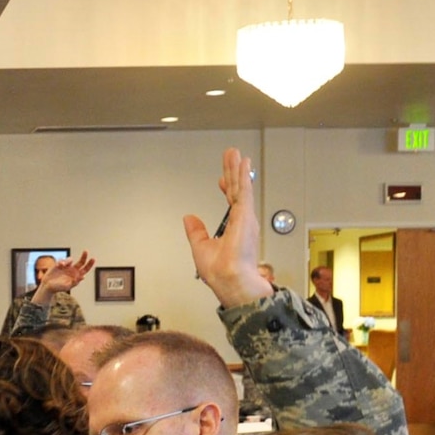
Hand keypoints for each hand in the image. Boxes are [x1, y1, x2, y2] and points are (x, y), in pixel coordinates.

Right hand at [35, 250, 95, 302]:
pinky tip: (59, 265)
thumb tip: (83, 277)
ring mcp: (66, 267)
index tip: (93, 259)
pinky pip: (63, 260)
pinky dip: (62, 261)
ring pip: (70, 259)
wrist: (48, 285)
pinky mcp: (59, 264)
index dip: (89, 264)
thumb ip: (75, 282)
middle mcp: (72, 270)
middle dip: (84, 256)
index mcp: (76, 276)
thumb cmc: (58, 288)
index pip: (85, 269)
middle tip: (86, 251)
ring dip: (67, 261)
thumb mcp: (67, 286)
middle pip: (81, 262)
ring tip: (62, 265)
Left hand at [182, 149, 271, 309]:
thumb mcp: (201, 247)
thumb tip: (188, 218)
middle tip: (231, 156)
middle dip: (233, 172)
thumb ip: (196, 231)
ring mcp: (245, 217)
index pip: (231, 202)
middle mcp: (242, 221)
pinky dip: (244, 175)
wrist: (230, 280)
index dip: (227, 188)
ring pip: (240, 186)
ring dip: (237, 169)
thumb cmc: (220, 272)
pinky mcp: (246, 215)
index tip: (222, 178)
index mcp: (233, 229)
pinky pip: (245, 190)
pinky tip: (243, 163)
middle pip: (237, 190)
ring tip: (235, 153)